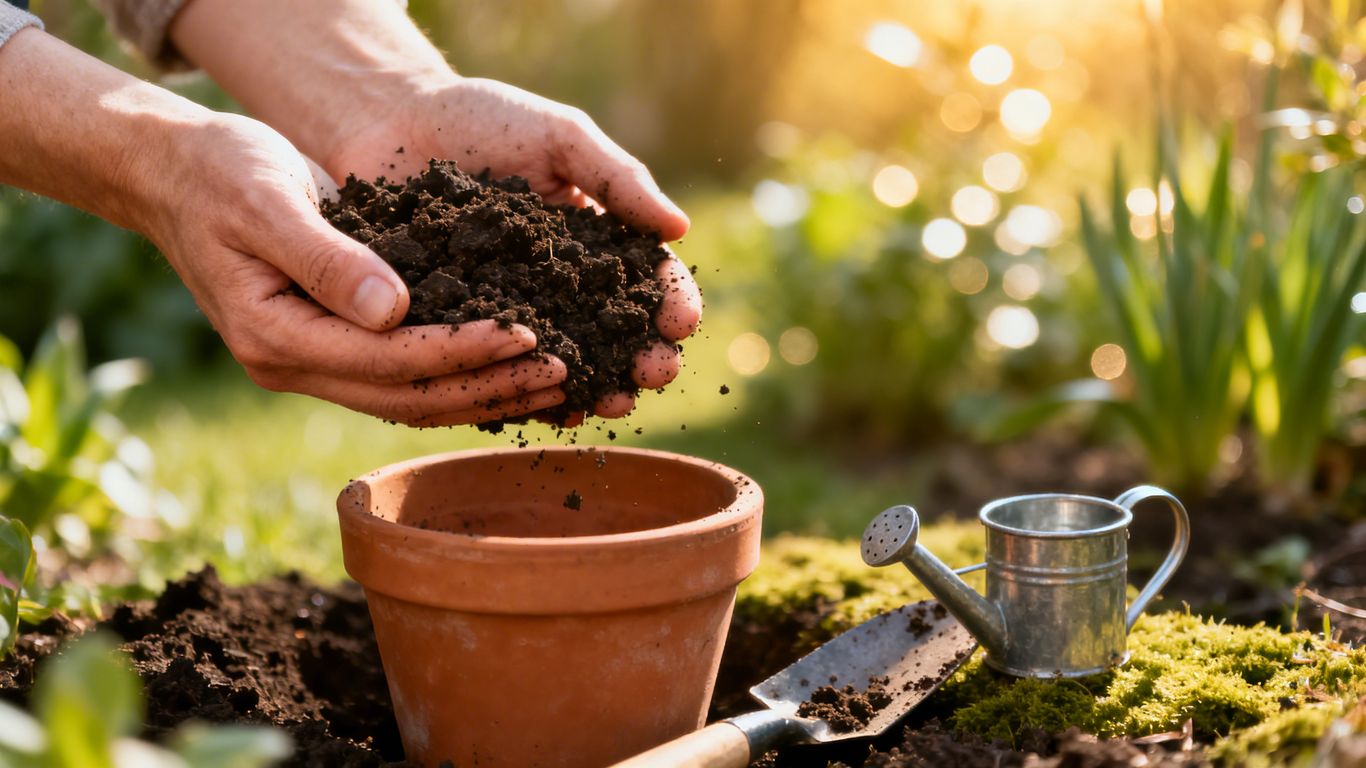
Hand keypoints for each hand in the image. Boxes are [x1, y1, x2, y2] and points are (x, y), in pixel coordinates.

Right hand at [141, 113, 567, 425]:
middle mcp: (293, 365)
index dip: (461, 352)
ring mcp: (311, 363)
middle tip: (564, 371)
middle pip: (408, 397)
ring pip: (412, 398)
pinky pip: (405, 377)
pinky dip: (461, 377)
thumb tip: (393, 311)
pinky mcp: (331, 347)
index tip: (527, 335)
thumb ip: (327, 258)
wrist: (176, 172)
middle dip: (488, 386)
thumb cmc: (218, 172)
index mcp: (274, 337)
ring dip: (483, 393)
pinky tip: (512, 372)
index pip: (388, 362)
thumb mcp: (266, 200)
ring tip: (554, 383)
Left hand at [324, 77, 702, 418]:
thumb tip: (679, 229)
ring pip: (565, 360)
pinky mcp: (464, 330)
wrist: (389, 123)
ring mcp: (514, 312)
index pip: (647, 278)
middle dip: (641, 356)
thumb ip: (617, 178)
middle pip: (615, 332)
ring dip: (594, 386)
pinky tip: (551, 410)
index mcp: (595, 241)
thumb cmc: (481, 120)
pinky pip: (500, 370)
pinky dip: (528, 394)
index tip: (680, 323)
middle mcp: (562, 286)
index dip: (670, 302)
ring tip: (609, 403)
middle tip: (653, 373)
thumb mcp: (560, 138)